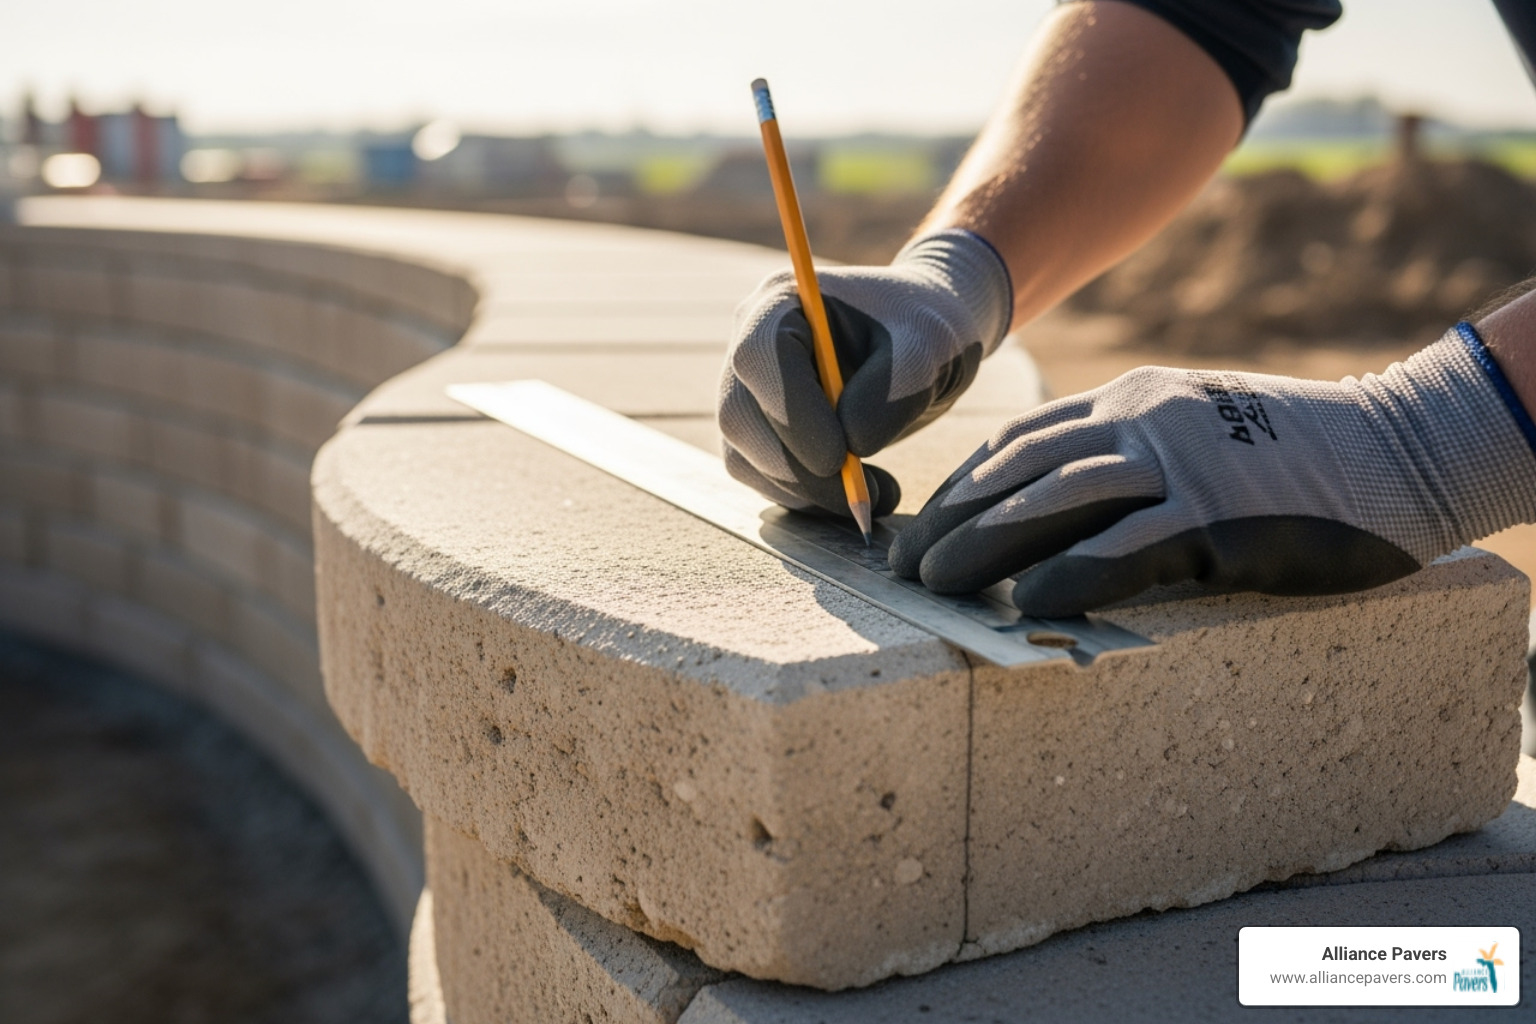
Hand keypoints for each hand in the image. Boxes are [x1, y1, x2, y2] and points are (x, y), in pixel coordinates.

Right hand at [718, 229, 1011, 517]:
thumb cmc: (922, 331)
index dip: (790, 412)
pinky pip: (762, 479)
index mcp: (782, 303)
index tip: (839, 458)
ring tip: (878, 493)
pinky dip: (809, 499)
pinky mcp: (760, 434)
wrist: (919, 346)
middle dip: (797, 467)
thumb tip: (850, 444)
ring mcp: (748, 392)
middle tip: (862, 494)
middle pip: (740, 416)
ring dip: (806, 492)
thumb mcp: (926, 349)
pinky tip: (861, 492)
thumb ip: (891, 390)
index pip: (759, 357)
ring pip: (745, 457)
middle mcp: (750, 345)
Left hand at [889, 324, 1535, 615]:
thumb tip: (1057, 508)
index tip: (921, 526)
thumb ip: (1129, 453)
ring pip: (1055, 502)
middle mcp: (1143, 422)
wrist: (1404, 446)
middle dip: (951, 518)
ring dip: (984, 544)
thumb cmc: (1296, 452)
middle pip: (1020, 469)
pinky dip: (1070, 575)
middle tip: (902, 566)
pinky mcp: (1221, 516)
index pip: (1020, 441)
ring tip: (933, 585)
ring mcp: (1181, 465)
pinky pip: (1127, 548)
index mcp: (1132, 401)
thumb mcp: (1197, 426)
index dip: (961, 485)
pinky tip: (1025, 601)